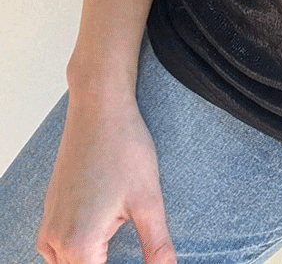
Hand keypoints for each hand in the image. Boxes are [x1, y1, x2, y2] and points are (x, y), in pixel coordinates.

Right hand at [35, 89, 175, 263]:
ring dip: (89, 260)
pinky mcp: (50, 210)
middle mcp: (55, 240)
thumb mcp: (149, 200)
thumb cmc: (124, 148)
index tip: (140, 259)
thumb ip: (156, 245)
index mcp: (79, 245)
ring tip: (116, 251)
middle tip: (133, 247)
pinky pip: (55, 248)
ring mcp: (49, 224)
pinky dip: (74, 251)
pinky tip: (98, 239)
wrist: (99, 109)